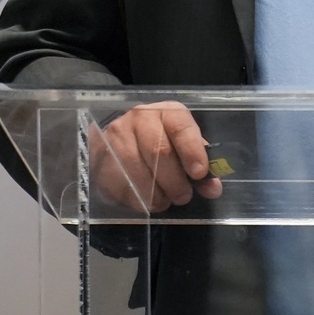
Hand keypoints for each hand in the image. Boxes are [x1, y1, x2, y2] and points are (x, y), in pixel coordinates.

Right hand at [88, 101, 222, 212]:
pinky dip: (135, 200)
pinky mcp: (100, 155)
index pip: (180, 126)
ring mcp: (117, 135)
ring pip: (137, 172)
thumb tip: (213, 188)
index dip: (192, 150)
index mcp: (166, 113)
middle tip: (183, 196)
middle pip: (158, 152)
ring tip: (164, 201)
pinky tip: (144, 200)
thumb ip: (200, 165)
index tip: (199, 173)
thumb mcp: (183, 146)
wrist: (122, 136)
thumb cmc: (161, 142)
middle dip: (174, 181)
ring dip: (155, 194)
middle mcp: (140, 117)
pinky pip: (118, 184)